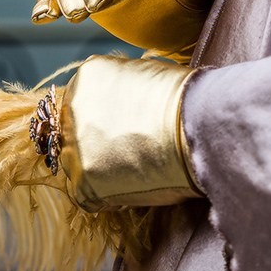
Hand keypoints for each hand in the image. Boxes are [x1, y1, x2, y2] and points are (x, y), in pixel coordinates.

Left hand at [59, 55, 203, 211]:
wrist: (198, 126)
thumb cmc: (186, 100)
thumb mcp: (147, 74)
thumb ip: (124, 87)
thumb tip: (127, 101)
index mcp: (88, 76)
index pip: (86, 102)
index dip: (108, 120)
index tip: (126, 129)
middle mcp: (72, 107)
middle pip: (77, 132)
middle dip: (99, 144)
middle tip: (130, 153)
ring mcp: (75, 146)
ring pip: (78, 164)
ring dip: (101, 170)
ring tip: (136, 170)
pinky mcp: (83, 182)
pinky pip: (89, 195)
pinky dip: (109, 197)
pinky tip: (136, 185)